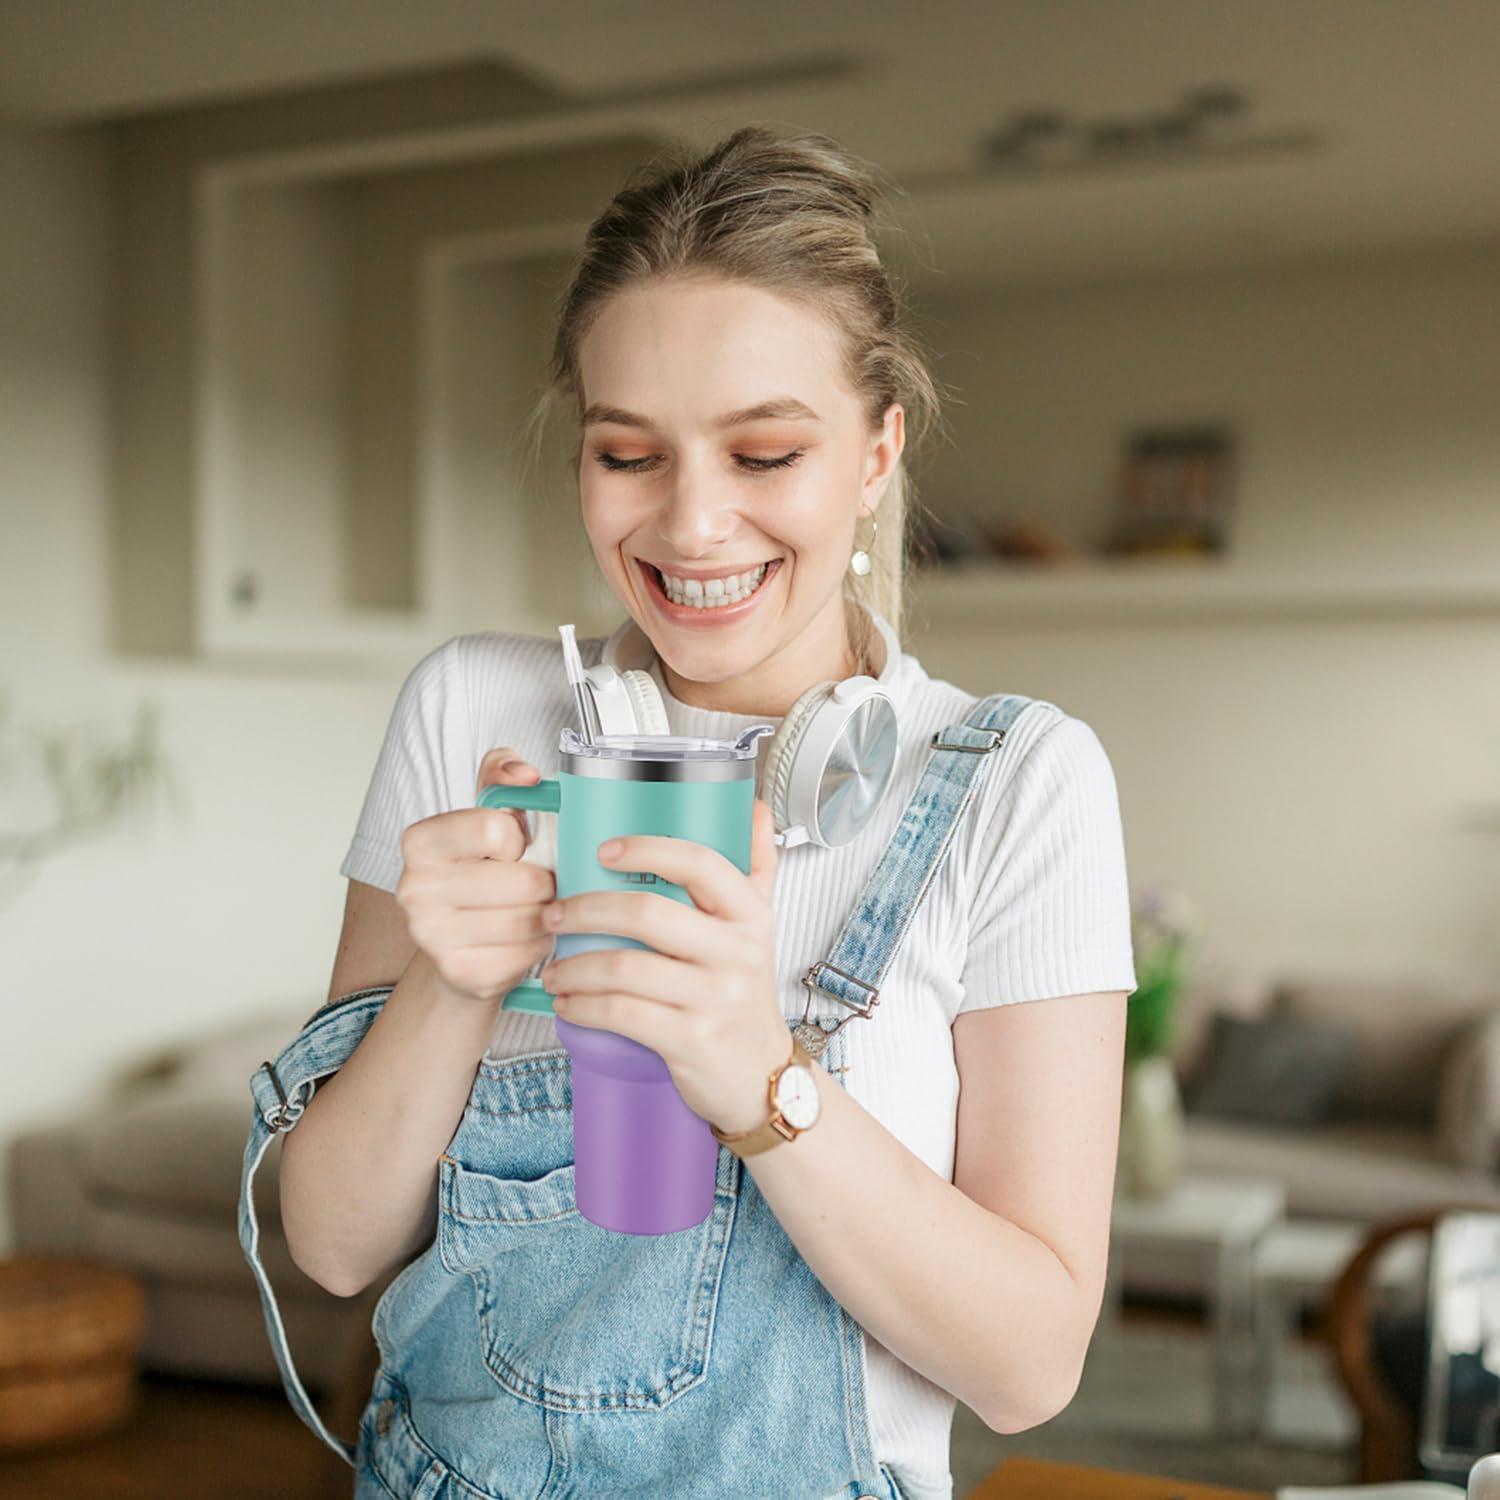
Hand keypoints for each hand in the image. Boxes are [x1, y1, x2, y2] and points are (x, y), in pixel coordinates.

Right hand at [394, 748, 556, 1005]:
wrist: (459, 943)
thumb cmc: (483, 870)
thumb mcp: (490, 812)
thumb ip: (503, 774)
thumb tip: (525, 775)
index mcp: (421, 841)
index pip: (497, 828)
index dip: (519, 839)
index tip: (511, 849)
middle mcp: (414, 888)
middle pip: (522, 880)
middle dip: (544, 882)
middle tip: (537, 885)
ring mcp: (431, 936)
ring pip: (529, 919)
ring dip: (547, 914)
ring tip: (535, 909)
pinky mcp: (458, 973)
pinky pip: (527, 955)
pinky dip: (539, 946)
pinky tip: (526, 939)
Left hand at [538, 797, 791, 1133]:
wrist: (761, 1076)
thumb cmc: (745, 996)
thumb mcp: (759, 928)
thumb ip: (757, 867)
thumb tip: (755, 809)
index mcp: (749, 915)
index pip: (700, 862)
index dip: (648, 849)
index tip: (604, 851)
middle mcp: (737, 952)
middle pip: (648, 913)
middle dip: (586, 909)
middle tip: (555, 914)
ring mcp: (715, 998)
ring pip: (626, 967)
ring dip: (574, 966)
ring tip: (553, 968)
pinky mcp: (691, 1040)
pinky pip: (623, 1013)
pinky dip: (584, 1006)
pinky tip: (569, 1003)